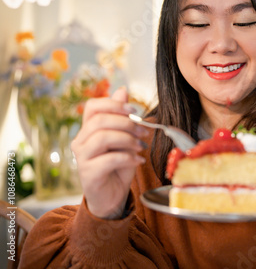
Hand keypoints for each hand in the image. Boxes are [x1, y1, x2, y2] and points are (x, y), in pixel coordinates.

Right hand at [71, 87, 147, 218]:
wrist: (112, 197)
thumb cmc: (118, 166)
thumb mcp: (124, 139)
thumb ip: (122, 118)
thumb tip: (122, 90)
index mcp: (88, 130)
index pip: (92, 107)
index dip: (113, 104)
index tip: (134, 110)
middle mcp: (80, 142)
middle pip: (99, 121)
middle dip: (126, 123)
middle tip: (144, 132)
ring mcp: (81, 158)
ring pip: (103, 137)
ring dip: (128, 139)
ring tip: (141, 147)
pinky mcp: (88, 174)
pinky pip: (109, 159)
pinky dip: (128, 157)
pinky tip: (139, 160)